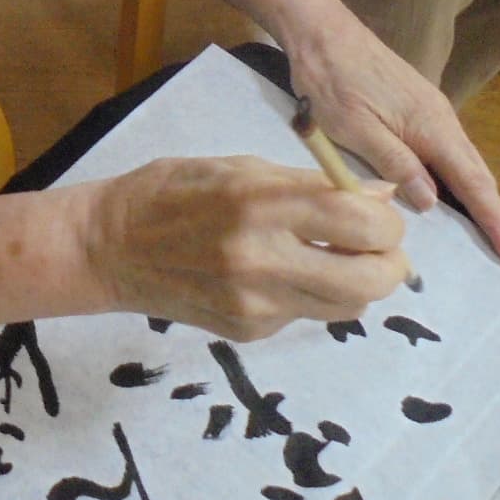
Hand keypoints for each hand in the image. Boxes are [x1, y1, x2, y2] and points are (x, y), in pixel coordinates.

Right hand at [80, 155, 414, 340]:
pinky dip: (310, 295)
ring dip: (357, 284)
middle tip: (376, 248)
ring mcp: (255, 303)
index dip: (387, 223)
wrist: (110, 247)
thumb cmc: (174, 190)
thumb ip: (313, 185)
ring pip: (349, 307)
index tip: (378, 216)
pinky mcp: (248, 331)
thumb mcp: (242, 167)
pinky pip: (307, 315)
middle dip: (390, 264)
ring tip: (330, 258)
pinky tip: (277, 274)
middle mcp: (262, 259)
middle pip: (371, 281)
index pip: (361, 222)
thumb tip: (381, 199)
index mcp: (261, 203)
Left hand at [283, 8, 499, 269]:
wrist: (321, 32)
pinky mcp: (416, 107)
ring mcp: (430, 110)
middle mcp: (440, 118)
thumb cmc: (332, 81)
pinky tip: (453, 194)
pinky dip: (461, 178)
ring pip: (465, 162)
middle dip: (498, 217)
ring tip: (493, 235)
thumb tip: (432, 201)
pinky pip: (448, 151)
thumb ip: (395, 164)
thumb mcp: (356, 129)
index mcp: (430, 127)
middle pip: (478, 175)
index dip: (496, 222)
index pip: (473, 184)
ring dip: (481, 199)